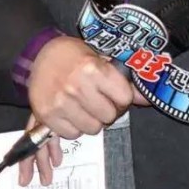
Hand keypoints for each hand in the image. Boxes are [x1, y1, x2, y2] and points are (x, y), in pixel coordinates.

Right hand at [19, 36, 133, 186]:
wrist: (40, 54)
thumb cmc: (74, 55)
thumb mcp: (100, 58)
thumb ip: (123, 80)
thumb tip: (148, 98)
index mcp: (93, 69)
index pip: (124, 97)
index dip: (122, 97)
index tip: (116, 93)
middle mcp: (77, 86)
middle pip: (109, 116)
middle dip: (108, 110)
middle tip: (100, 100)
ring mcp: (61, 103)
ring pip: (92, 129)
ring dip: (92, 120)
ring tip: (85, 106)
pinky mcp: (48, 116)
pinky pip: (72, 134)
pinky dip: (75, 127)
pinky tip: (71, 111)